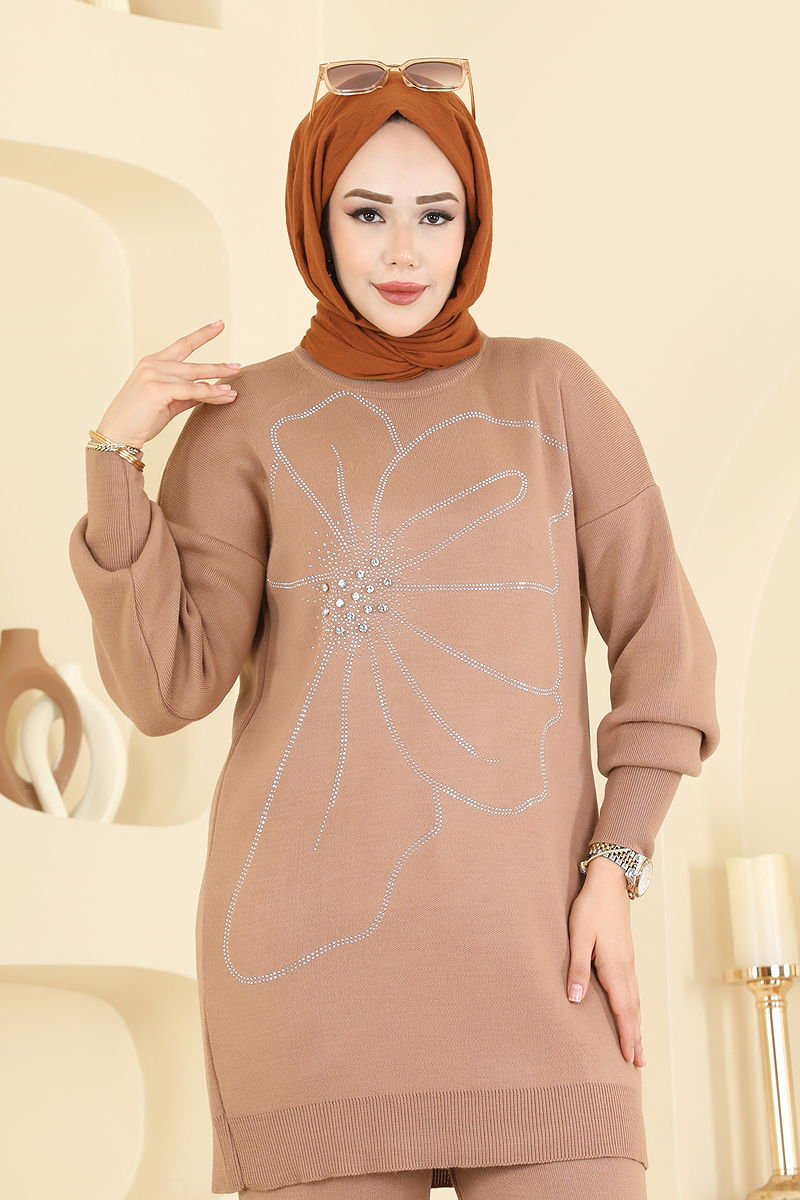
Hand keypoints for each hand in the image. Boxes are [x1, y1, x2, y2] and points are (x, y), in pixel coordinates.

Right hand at [93, 319, 241, 448]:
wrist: (118, 434)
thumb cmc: (141, 420)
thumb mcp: (168, 402)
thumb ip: (188, 394)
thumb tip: (213, 392)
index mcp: (153, 362)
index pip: (182, 344)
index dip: (202, 334)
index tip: (220, 324)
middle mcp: (153, 364)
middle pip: (192, 363)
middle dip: (217, 366)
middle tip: (238, 367)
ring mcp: (153, 375)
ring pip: (194, 377)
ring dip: (217, 382)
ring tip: (235, 387)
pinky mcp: (157, 389)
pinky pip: (190, 391)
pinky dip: (209, 393)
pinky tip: (224, 395)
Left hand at [566, 855, 645, 1068]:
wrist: (609, 882)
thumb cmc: (590, 908)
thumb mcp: (578, 936)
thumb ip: (577, 967)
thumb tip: (576, 1000)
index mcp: (614, 967)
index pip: (622, 1009)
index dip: (626, 1035)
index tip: (630, 1058)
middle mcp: (625, 968)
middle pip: (633, 1009)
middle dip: (635, 1037)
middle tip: (639, 1064)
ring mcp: (628, 961)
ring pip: (635, 999)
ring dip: (637, 1023)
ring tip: (638, 1045)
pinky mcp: (625, 954)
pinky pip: (632, 988)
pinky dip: (634, 1006)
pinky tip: (631, 1010)